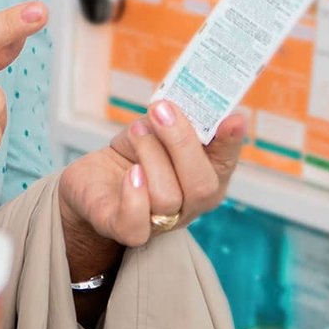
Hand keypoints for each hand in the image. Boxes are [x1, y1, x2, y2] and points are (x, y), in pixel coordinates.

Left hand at [59, 102, 246, 254]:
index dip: (231, 143)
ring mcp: (159, 222)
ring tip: (135, 132)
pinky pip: (135, 224)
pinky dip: (133, 196)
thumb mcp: (157, 129)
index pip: (226, 163)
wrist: (94, 178)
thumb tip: (192, 100)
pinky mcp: (123, 229)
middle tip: (160, 109)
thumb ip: (178, 119)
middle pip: (202, 186)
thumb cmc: (133, 152)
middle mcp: (189, 206)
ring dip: (148, 153)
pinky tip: (130, 172)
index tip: (233, 119)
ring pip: (167, 196)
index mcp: (206, 176)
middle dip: (181, 142)